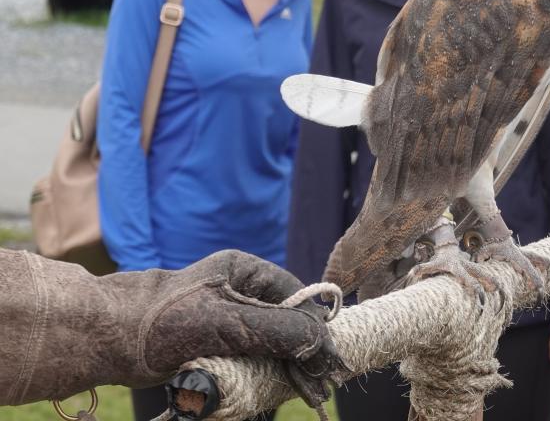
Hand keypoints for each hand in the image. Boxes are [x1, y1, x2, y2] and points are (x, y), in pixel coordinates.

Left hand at [5, 248, 341, 405]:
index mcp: (246, 270)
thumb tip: (322, 341)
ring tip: (302, 393)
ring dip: (284, 369)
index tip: (330, 361)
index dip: (316, 329)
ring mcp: (224, 317)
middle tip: (319, 387)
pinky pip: (247, 358)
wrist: (104, 338)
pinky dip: (261, 375)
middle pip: (286, 323)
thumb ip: (278, 329)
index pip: (298, 298)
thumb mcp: (228, 323)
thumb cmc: (162, 321)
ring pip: (269, 344)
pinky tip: (270, 389)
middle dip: (303, 355)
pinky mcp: (210, 342)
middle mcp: (238, 290)